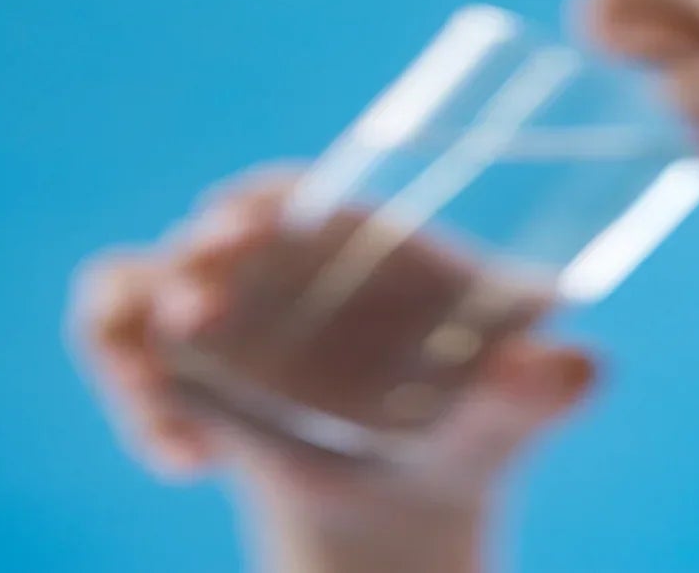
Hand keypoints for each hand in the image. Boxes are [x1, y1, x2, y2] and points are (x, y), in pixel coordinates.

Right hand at [69, 168, 593, 565]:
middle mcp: (282, 257)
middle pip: (214, 229)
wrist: (403, 504)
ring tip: (180, 434)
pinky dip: (135, 401)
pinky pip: (117, 347)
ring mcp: (220, 304)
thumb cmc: (468, 432)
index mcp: (364, 238)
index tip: (239, 221)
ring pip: (140, 285)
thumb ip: (542, 391)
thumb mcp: (508, 417)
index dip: (268, 197)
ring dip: (135, 341)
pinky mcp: (171, 358)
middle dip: (192, 261)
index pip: (304, 193)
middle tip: (192, 315)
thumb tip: (581, 367)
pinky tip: (187, 462)